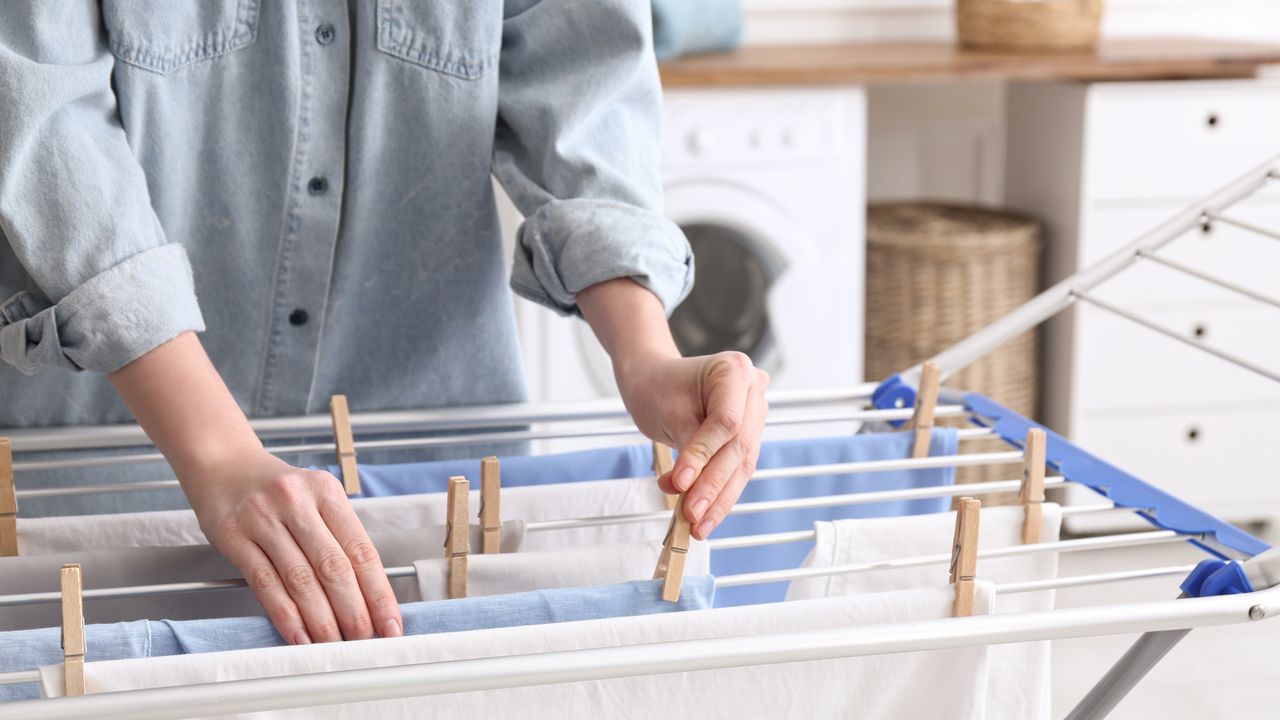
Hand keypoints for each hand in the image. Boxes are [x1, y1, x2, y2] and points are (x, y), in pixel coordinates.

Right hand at [186, 450, 402, 644]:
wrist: (224, 465)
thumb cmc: (276, 488)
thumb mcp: (316, 497)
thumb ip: (338, 536)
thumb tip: (367, 594)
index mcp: (326, 492)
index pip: (361, 550)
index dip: (379, 593)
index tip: (390, 622)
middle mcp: (297, 502)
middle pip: (333, 567)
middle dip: (353, 611)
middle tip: (364, 639)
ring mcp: (263, 519)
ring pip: (300, 579)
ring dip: (321, 619)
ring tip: (334, 644)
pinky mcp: (234, 537)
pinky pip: (265, 583)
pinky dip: (285, 614)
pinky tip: (298, 634)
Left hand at [616, 351, 769, 539]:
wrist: (653, 380)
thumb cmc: (657, 386)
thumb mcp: (669, 413)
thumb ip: (687, 449)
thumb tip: (693, 488)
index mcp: (734, 371)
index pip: (727, 422)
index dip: (704, 456)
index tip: (681, 483)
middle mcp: (752, 390)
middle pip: (738, 447)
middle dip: (712, 485)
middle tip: (691, 513)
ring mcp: (754, 414)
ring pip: (741, 464)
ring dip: (718, 498)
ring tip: (697, 523)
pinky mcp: (748, 435)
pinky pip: (736, 468)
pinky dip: (718, 493)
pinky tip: (704, 515)